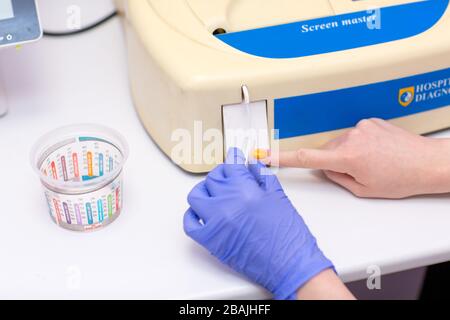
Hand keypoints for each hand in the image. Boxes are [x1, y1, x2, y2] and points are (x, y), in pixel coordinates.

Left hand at [183, 148, 333, 299]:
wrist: (289, 264)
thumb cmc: (288, 236)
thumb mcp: (278, 197)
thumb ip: (262, 177)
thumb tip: (251, 165)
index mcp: (245, 189)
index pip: (231, 165)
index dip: (233, 158)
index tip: (234, 157)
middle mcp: (227, 203)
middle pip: (213, 179)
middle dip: (222, 174)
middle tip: (229, 176)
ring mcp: (215, 221)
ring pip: (196, 196)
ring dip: (204, 191)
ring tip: (214, 193)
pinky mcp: (210, 240)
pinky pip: (190, 223)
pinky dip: (193, 215)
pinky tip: (203, 213)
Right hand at [269, 119, 449, 198]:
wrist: (428, 162)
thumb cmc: (402, 178)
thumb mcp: (364, 189)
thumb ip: (338, 178)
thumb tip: (327, 168)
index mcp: (347, 157)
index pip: (307, 157)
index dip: (283, 158)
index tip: (267, 156)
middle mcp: (351, 137)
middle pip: (326, 151)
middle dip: (334, 162)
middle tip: (357, 172)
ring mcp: (360, 127)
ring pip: (340, 143)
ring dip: (348, 153)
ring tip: (372, 161)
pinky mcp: (369, 121)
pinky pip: (353, 134)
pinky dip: (359, 144)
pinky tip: (376, 151)